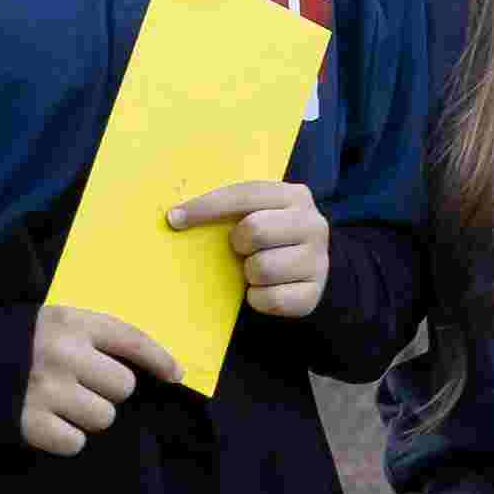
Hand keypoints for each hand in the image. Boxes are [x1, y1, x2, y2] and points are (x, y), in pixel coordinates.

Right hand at [15, 302, 183, 452]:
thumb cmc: (11, 345)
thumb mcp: (49, 323)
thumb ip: (92, 336)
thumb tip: (154, 365)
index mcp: (69, 321)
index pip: (131, 339)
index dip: (159, 358)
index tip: (175, 374)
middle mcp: (62, 353)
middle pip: (123, 387)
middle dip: (106, 391)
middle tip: (77, 386)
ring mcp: (47, 390)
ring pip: (104, 417)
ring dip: (86, 416)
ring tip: (58, 404)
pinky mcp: (31, 423)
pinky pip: (76, 442)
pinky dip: (64, 438)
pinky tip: (45, 423)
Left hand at [165, 177, 330, 322]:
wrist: (305, 273)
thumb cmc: (270, 240)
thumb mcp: (257, 214)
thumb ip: (230, 208)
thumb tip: (176, 216)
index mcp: (294, 196)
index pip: (244, 194)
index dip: (206, 206)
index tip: (174, 219)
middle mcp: (313, 224)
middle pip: (256, 230)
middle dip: (239, 244)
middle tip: (242, 249)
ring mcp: (318, 259)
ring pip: (262, 268)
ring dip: (249, 274)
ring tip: (256, 270)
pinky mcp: (314, 292)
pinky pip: (271, 299)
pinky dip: (258, 299)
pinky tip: (265, 290)